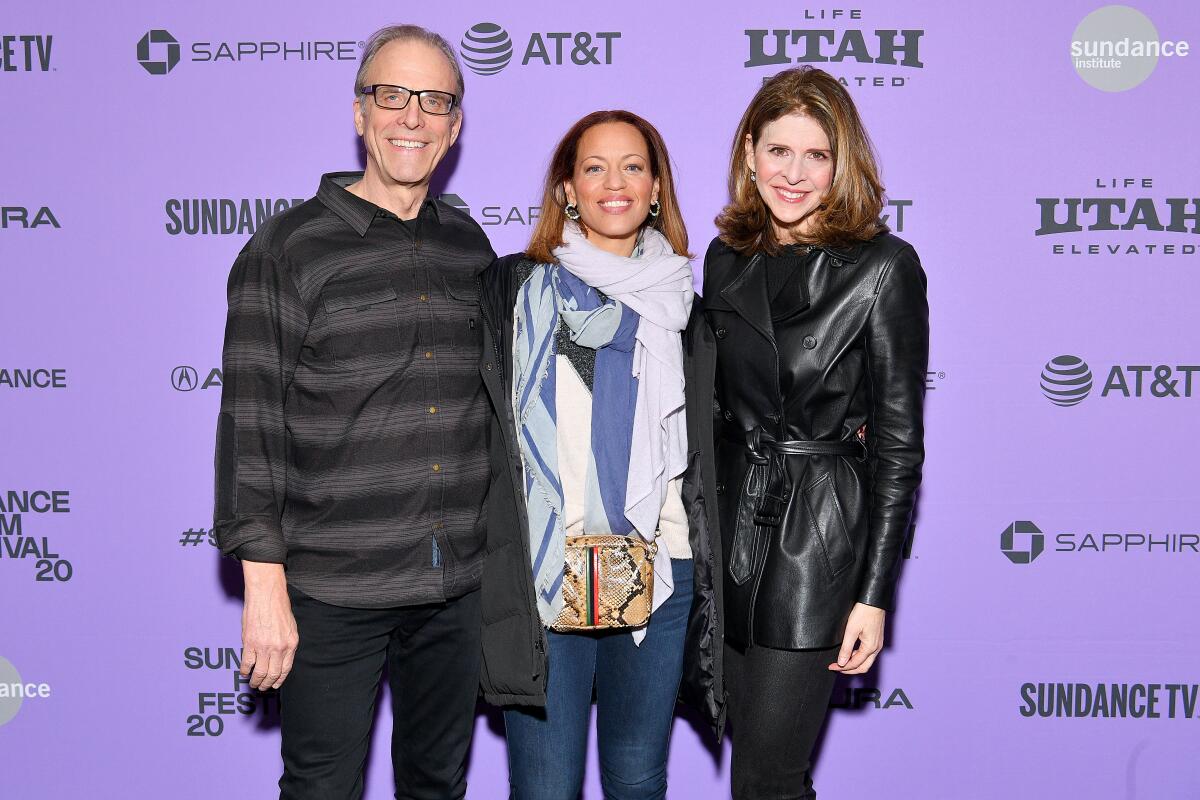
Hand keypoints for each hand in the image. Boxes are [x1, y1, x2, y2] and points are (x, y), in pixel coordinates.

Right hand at [240, 561, 298, 689]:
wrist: (267, 595)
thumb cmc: (278, 608)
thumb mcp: (290, 627)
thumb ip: (286, 643)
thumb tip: (280, 658)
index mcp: (291, 644)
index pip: (285, 669)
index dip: (279, 680)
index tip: (275, 685)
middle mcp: (279, 648)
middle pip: (273, 674)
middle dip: (267, 684)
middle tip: (262, 687)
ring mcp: (264, 646)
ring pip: (260, 672)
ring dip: (255, 681)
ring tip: (253, 683)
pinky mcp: (250, 643)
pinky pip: (247, 663)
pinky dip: (244, 671)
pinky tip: (244, 672)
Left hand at [828, 602, 884, 674]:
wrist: (874, 601)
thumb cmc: (864, 612)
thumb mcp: (851, 630)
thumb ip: (846, 648)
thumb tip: (841, 662)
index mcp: (870, 647)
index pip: (855, 664)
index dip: (842, 667)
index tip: (831, 667)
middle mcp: (876, 648)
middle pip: (863, 667)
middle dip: (849, 670)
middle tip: (836, 668)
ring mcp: (878, 644)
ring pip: (866, 661)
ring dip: (854, 664)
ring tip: (841, 661)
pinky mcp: (877, 639)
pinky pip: (868, 654)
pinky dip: (858, 657)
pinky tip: (850, 653)